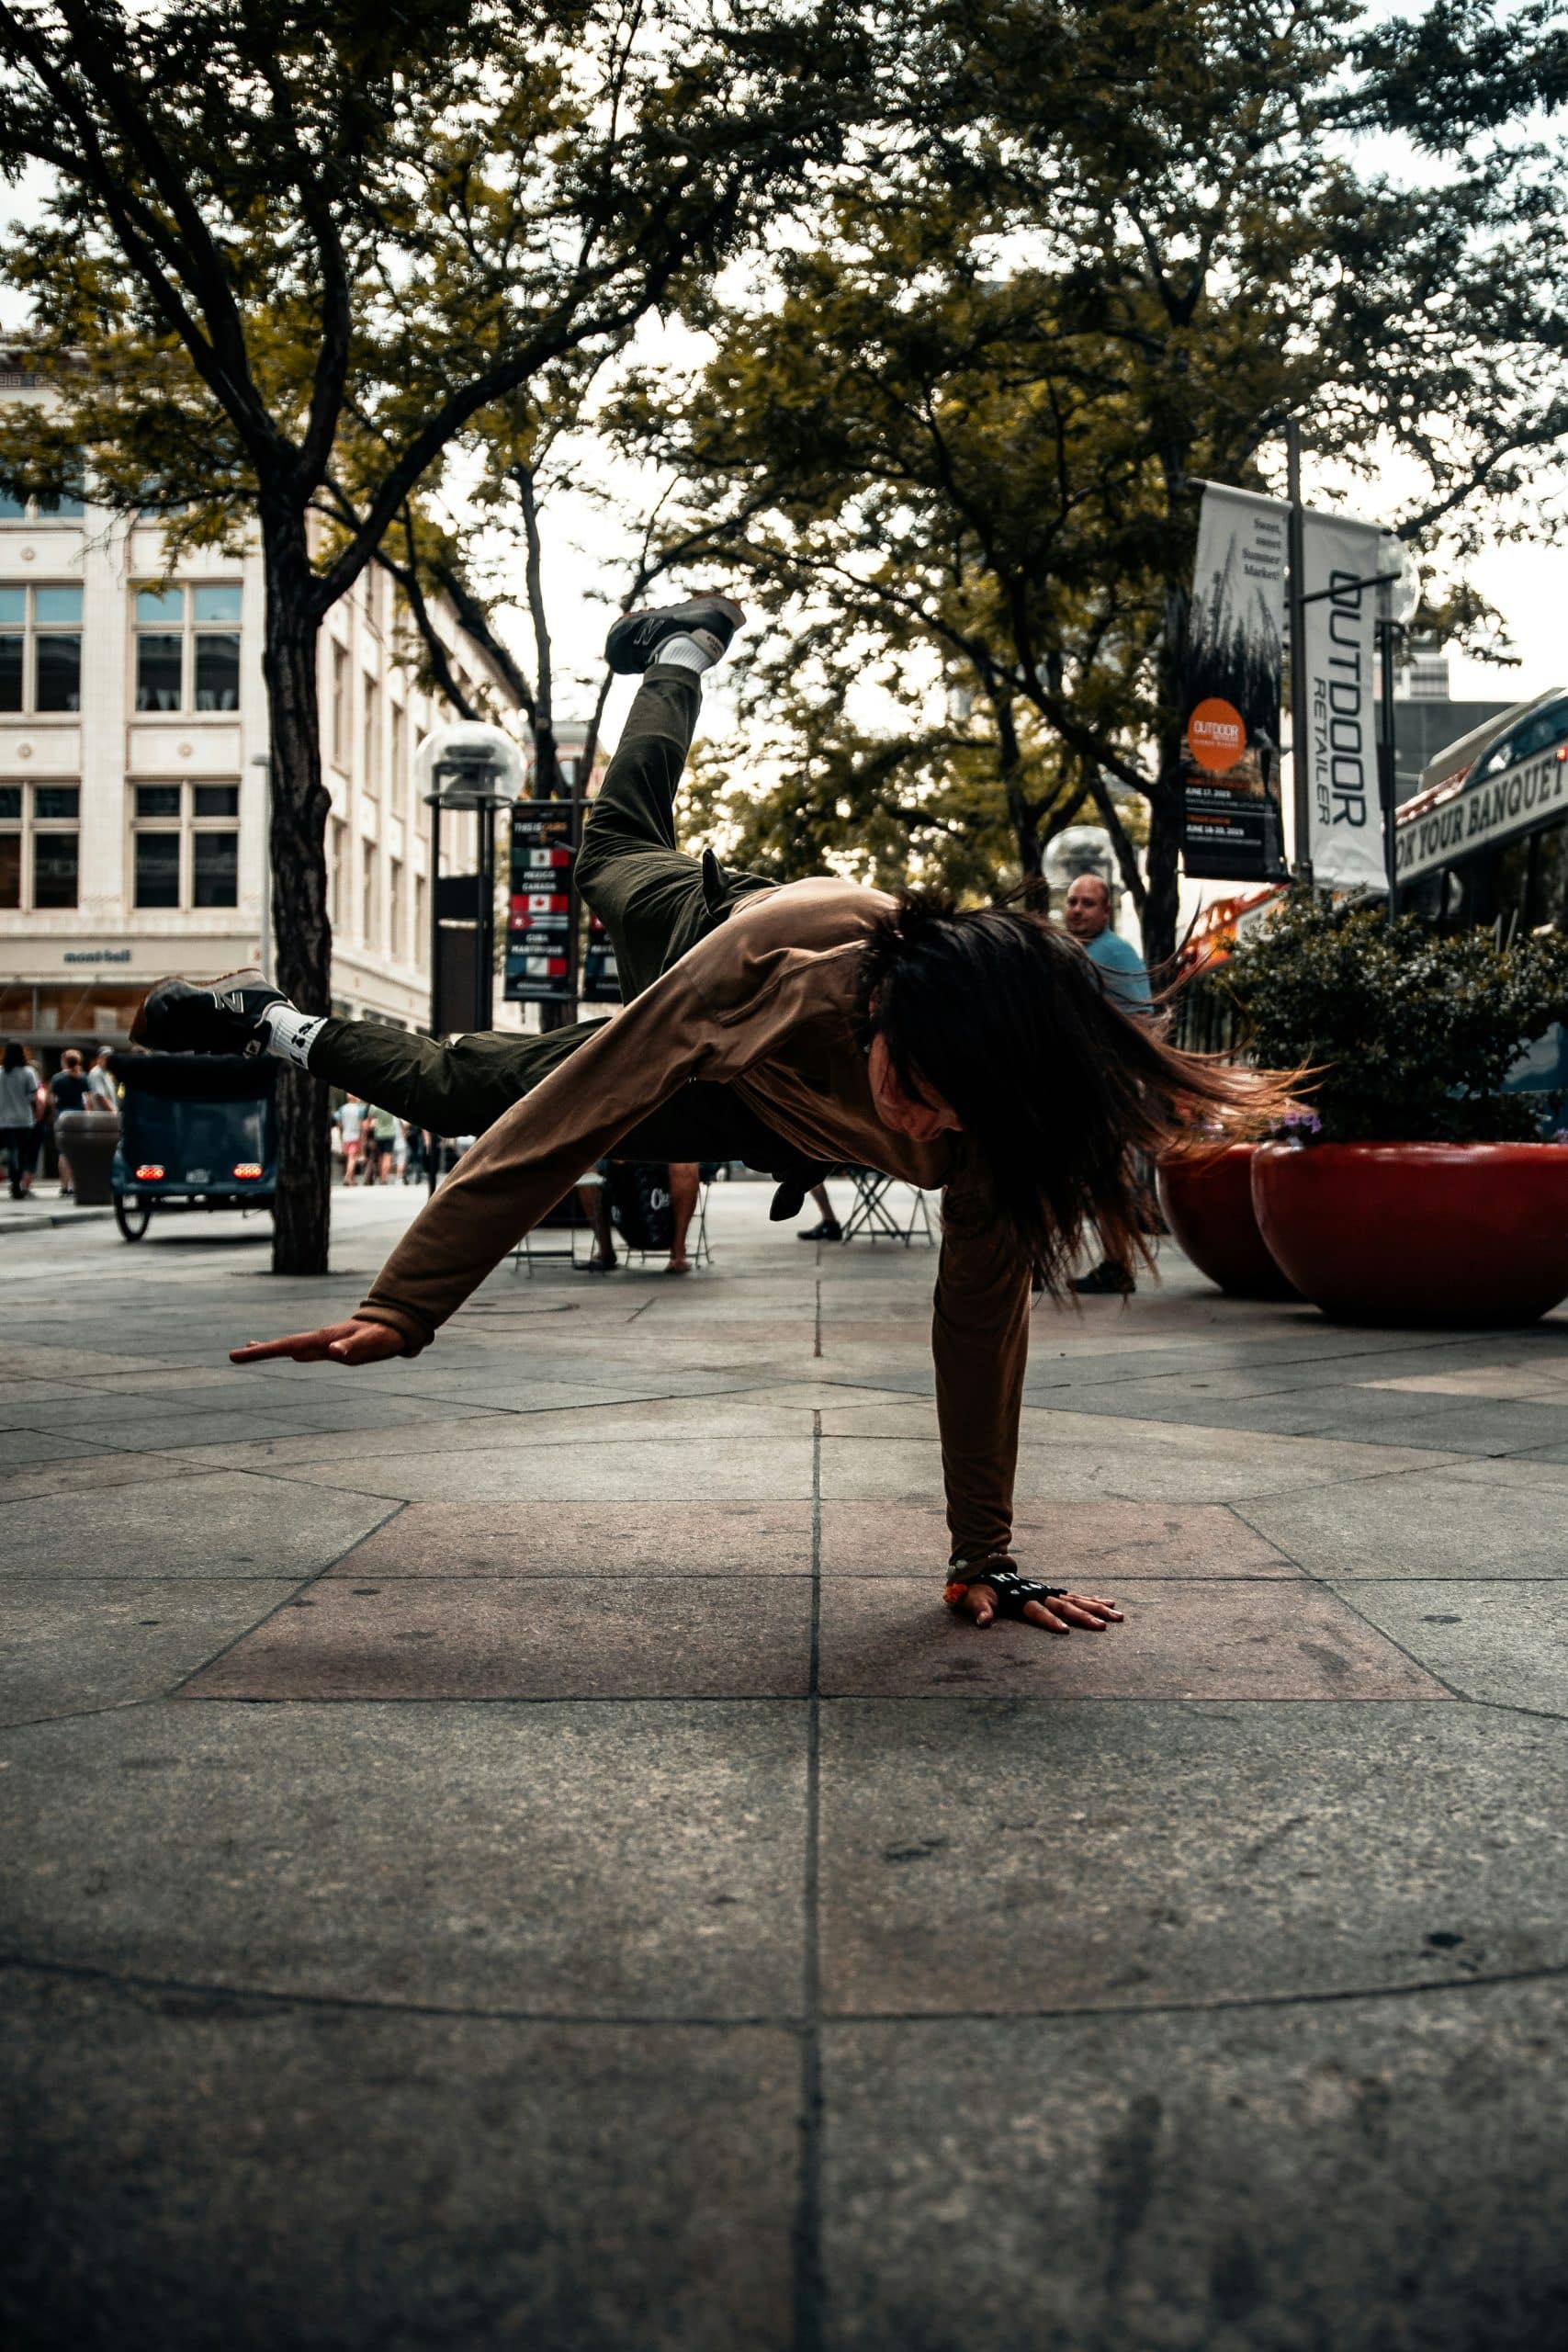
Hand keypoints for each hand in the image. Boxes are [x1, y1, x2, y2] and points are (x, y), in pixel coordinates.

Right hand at [230, 1319, 408, 1366]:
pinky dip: (287, 1350)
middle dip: (259, 1352)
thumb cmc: (382, 1337)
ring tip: (245, 1351)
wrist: (393, 1326)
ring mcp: (322, 1342)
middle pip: (284, 1345)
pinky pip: (303, 1348)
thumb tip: (333, 1351)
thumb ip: (352, 1347)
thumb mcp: (370, 1344)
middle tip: (232, 1356)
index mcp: (323, 1338)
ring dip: (268, 1350)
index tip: (242, 1353)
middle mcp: (319, 1339)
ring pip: (290, 1346)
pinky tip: (285, 1355)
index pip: (288, 1345)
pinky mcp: (328, 1346)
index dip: (265, 1350)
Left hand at [958, 1582, 1122, 1633]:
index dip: (1050, 1620)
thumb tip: (983, 1622)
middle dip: (1085, 1617)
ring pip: (1077, 1600)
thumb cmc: (980, 1589)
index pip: (1038, 1611)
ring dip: (1097, 1608)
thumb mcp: (975, 1598)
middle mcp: (1040, 1594)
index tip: (1065, 1631)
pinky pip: (1077, 1597)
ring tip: (1118, 1616)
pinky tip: (1110, 1604)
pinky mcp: (1053, 1593)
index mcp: (1021, 1598)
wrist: (986, 1569)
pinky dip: (1093, 1600)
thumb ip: (981, 1609)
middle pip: (1065, 1605)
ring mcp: (1048, 1592)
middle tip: (1104, 1627)